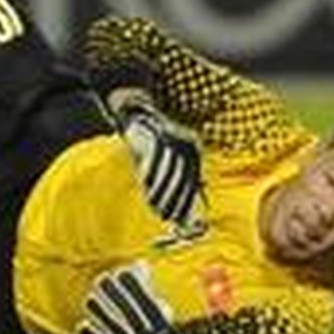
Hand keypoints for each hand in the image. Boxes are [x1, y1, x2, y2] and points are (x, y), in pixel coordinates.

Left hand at [79, 262, 186, 333]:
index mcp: (162, 323)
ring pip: (115, 329)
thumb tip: (139, 262)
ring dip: (101, 313)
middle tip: (102, 278)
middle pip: (129, 314)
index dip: (134, 286)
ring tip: (91, 299)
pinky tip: (83, 324)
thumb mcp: (159, 307)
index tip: (122, 271)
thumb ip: (147, 289)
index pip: (147, 302)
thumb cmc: (158, 325)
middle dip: (115, 295)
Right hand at [116, 97, 201, 226]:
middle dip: (175, 199)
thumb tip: (178, 211)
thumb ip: (172, 182)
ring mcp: (174, 138)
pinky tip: (145, 186)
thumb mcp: (165, 163)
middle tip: (164, 216)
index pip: (194, 181)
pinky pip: (155, 158)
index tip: (178, 218)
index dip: (186, 201)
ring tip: (153, 205)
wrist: (138, 116)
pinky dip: (151, 173)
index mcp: (195, 152)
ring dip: (161, 191)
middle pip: (184, 177)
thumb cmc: (152, 145)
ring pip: (170, 170)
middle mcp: (189, 144)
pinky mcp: (159, 134)